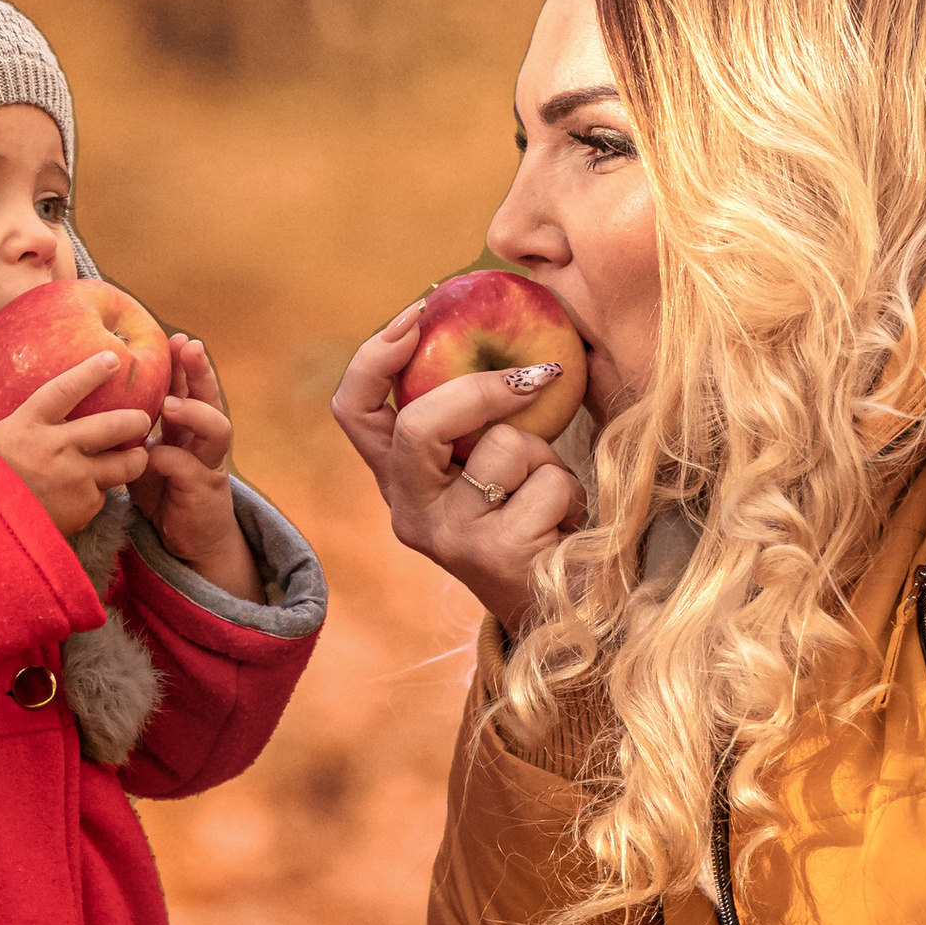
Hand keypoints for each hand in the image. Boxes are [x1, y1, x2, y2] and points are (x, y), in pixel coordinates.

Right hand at [0, 357, 152, 540]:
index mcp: (30, 426)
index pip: (66, 389)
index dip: (91, 372)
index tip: (113, 359)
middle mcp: (59, 448)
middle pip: (113, 426)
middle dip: (136, 421)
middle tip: (144, 419)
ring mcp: (76, 479)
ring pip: (124, 465)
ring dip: (135, 460)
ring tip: (138, 457)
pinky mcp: (84, 508)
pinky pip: (104, 496)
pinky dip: (102, 494)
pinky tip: (99, 494)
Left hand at [131, 333, 257, 601]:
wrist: (190, 542)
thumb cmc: (164, 493)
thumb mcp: (145, 457)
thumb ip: (134, 433)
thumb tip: (94, 404)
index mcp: (190, 428)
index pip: (191, 386)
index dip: (184, 362)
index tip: (172, 338)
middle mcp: (205, 440)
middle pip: (212, 396)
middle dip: (200, 370)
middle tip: (187, 347)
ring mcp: (210, 464)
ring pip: (216, 429)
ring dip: (194, 412)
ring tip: (172, 403)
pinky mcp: (205, 491)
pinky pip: (190, 469)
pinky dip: (171, 459)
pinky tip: (154, 455)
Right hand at [331, 303, 584, 631]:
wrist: (562, 610)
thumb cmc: (533, 518)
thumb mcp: (492, 462)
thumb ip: (478, 415)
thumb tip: (502, 330)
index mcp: (401, 480)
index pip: (354, 410)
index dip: (375, 356)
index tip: (418, 314)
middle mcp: (411, 511)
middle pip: (418, 424)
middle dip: (480, 389)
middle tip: (539, 375)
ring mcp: (449, 538)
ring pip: (504, 448)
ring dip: (546, 456)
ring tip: (548, 495)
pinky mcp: (496, 556)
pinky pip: (546, 484)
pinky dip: (571, 495)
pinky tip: (564, 529)